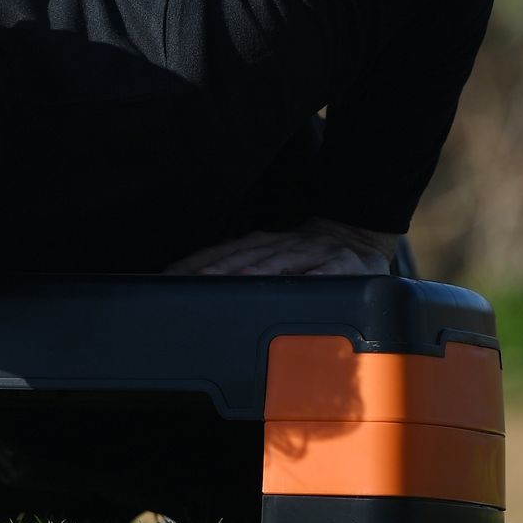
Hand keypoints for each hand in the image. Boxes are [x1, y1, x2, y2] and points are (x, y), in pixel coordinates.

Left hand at [164, 219, 398, 276]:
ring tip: (240, 281)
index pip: (218, 255)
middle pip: (244, 259)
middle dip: (218, 271)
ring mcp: (311, 253)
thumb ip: (234, 269)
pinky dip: (318, 278)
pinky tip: (308, 284)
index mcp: (258, 246)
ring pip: (282, 262)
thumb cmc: (301, 256)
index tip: (167, 278)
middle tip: (197, 282)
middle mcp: (280, 246)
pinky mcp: (343, 264)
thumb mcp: (268, 258)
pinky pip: (330, 273)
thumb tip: (189, 286)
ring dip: (260, 271)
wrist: (355, 236)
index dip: (192, 266)